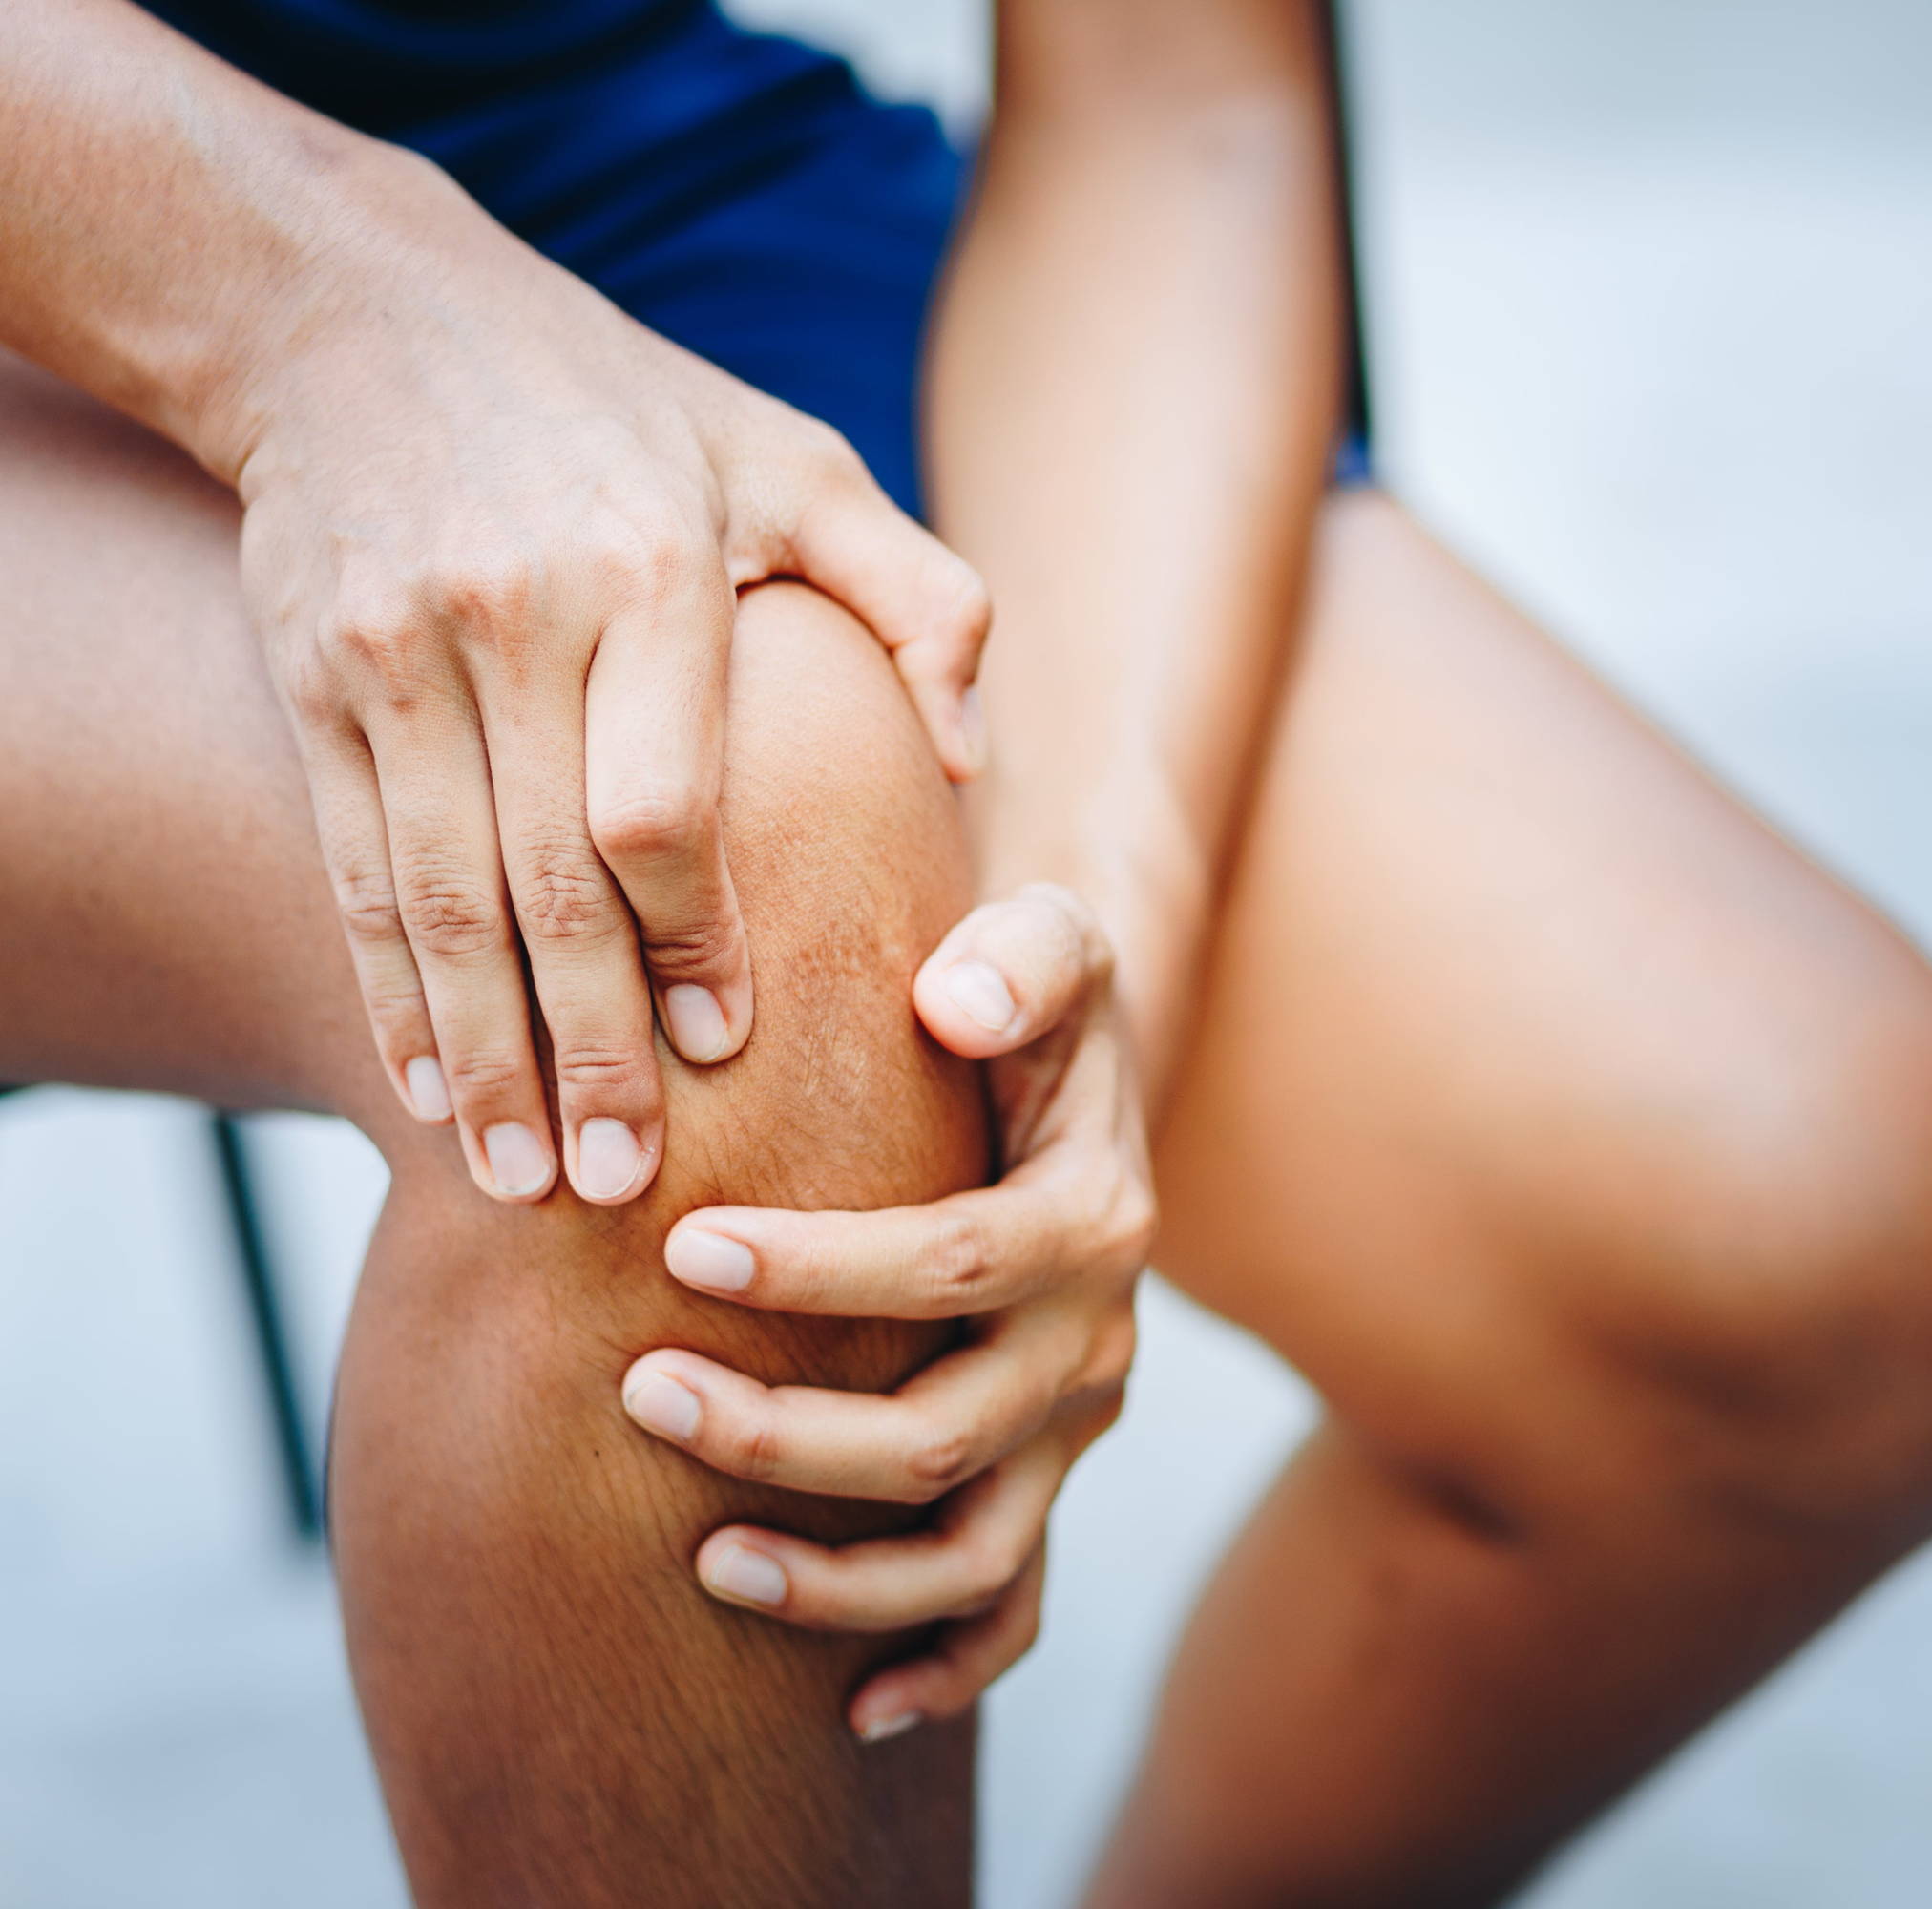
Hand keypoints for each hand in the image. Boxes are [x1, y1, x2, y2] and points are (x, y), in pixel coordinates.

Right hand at [242, 218, 988, 1205]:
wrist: (359, 312)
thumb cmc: (624, 404)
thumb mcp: (795, 458)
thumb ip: (918, 596)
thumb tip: (971, 756)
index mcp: (649, 569)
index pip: (664, 808)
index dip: (693, 946)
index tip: (727, 1055)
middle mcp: (511, 615)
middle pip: (544, 883)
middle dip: (584, 1047)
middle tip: (622, 1183)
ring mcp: (394, 651)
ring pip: (437, 897)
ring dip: (478, 1055)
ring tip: (522, 1181)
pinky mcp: (312, 677)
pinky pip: (355, 865)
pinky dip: (385, 989)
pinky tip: (427, 1087)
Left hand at [615, 883, 1154, 1738]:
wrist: (1064, 1070)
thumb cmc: (1021, 994)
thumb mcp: (1051, 935)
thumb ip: (1023, 952)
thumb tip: (950, 1002)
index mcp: (1096, 1215)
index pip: (960, 1261)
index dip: (827, 1268)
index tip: (684, 1243)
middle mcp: (1097, 1337)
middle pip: (953, 1429)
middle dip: (791, 1432)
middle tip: (642, 1393)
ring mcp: (1073, 1424)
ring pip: (978, 1547)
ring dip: (843, 1574)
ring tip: (703, 1564)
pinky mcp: (1043, 1475)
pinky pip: (1015, 1605)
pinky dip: (944, 1665)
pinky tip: (849, 1709)